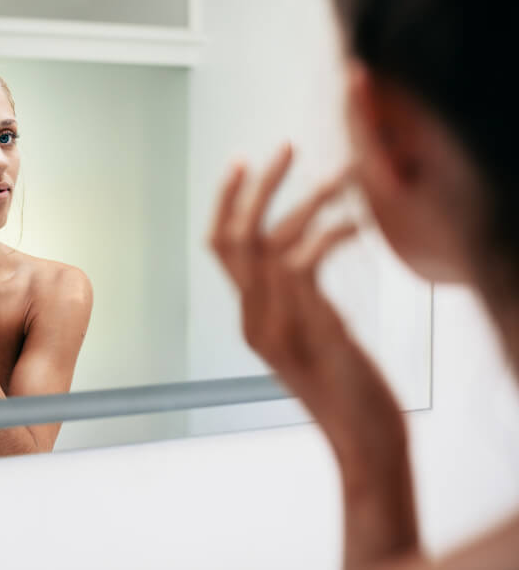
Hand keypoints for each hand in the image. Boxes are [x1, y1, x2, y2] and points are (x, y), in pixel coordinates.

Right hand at [207, 143, 359, 378]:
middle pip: (234, 238)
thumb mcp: (318, 335)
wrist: (362, 437)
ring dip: (307, 201)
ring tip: (346, 175)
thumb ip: (299, 299)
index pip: (220, 249)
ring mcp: (274, 325)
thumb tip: (303, 251)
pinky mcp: (305, 328)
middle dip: (258, 187)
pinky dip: (327, 234)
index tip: (242, 162)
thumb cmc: (350, 386)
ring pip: (270, 243)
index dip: (225, 203)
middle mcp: (251, 318)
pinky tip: (354, 223)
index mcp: (249, 318)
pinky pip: (302, 264)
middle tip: (284, 147)